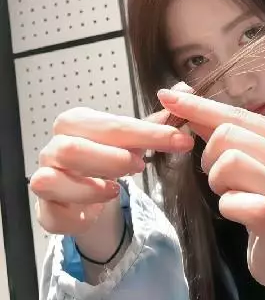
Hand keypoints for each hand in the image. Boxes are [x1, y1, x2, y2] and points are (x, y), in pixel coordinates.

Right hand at [30, 105, 193, 237]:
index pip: (110, 124)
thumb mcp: (133, 140)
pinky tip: (103, 200)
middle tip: (141, 165)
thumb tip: (185, 87)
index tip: (180, 140)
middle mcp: (54, 148)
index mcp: (76, 123)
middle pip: (73, 148)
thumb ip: (157, 120)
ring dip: (91, 185)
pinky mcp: (47, 210)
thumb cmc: (107, 160)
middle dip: (113, 157)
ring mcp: (45, 179)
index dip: (148, 133)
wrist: (86, 196)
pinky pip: (54, 211)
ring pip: (53, 178)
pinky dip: (80, 209)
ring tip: (119, 186)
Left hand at [158, 88, 264, 299]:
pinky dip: (227, 206)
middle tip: (222, 178)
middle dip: (210, 157)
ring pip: (230, 162)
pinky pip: (234, 201)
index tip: (167, 96)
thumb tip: (182, 95)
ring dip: (218, 181)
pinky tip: (239, 212)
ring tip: (232, 194)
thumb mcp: (253, 161)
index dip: (200, 107)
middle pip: (229, 135)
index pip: (240, 115)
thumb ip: (224, 130)